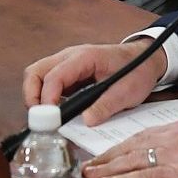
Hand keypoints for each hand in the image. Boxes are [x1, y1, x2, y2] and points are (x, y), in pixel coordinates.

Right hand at [22, 41, 164, 125]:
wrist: (145, 59)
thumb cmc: (136, 70)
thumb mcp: (127, 91)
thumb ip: (107, 105)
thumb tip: (86, 121)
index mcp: (84, 57)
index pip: (55, 75)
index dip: (48, 98)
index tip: (50, 119)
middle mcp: (70, 57)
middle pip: (36, 72)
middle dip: (32, 96)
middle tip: (41, 121)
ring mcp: (66, 64)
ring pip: (37, 76)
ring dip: (36, 98)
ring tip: (47, 119)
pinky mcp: (67, 74)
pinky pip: (47, 83)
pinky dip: (44, 99)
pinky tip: (55, 114)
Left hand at [84, 119, 177, 177]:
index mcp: (176, 129)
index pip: (139, 137)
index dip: (118, 148)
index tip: (104, 155)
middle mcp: (168, 138)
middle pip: (128, 148)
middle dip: (105, 158)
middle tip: (86, 166)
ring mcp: (171, 155)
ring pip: (130, 162)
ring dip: (106, 169)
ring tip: (89, 176)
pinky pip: (145, 177)